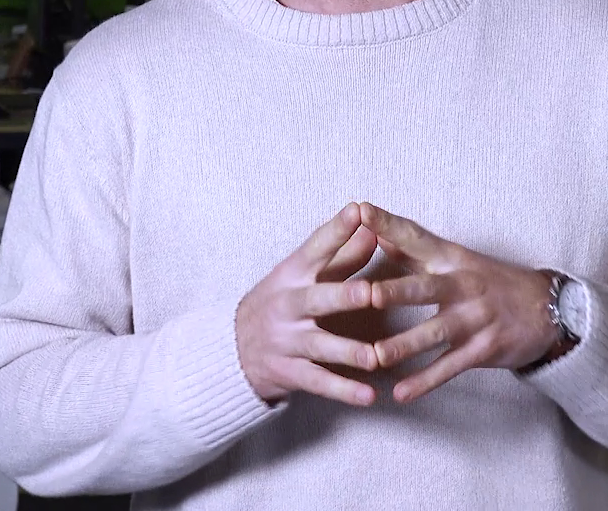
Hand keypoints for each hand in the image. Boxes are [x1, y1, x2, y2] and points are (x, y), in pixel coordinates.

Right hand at [235, 204, 383, 406]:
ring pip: (320, 346)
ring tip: (376, 358)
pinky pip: (318, 382)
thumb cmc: (280, 302)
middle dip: (342, 296)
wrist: (231, 350)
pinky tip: (369, 397)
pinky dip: (343, 391)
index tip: (358, 211)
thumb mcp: (302, 276)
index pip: (315, 249)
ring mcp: (287, 341)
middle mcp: (287, 306)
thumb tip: (372, 229)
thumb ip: (341, 256)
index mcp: (292, 275)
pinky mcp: (289, 372)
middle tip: (369, 293)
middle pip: (316, 299)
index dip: (336, 230)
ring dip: (348, 352)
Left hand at [361, 203, 560, 403]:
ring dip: (404, 345)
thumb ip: (416, 249)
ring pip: (434, 333)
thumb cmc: (491, 281)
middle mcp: (463, 285)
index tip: (360, 210)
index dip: (388, 224)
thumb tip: (376, 231)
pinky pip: (449, 367)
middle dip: (395, 292)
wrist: (548, 308)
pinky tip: (400, 394)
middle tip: (365, 294)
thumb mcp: (458, 259)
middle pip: (424, 287)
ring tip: (374, 356)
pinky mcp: (483, 349)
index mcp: (453, 258)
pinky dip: (424, 382)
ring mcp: (474, 319)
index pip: (417, 237)